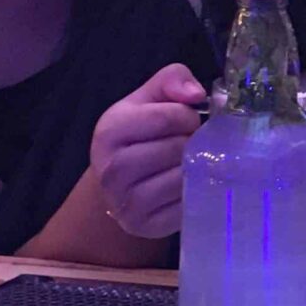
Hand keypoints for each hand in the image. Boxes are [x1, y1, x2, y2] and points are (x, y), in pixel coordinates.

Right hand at [90, 64, 206, 237]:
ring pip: (181, 178)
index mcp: (109, 130)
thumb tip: (196, 94)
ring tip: (189, 163)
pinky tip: (187, 184)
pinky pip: (184, 207)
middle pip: (177, 149)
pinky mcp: (143, 226)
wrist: (119, 183)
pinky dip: (193, 194)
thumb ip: (172, 80)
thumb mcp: (149, 99)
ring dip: (195, 169)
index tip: (188, 121)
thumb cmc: (140, 134)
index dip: (188, 116)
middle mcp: (111, 168)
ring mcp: (125, 201)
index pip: (167, 117)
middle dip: (193, 143)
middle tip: (190, 144)